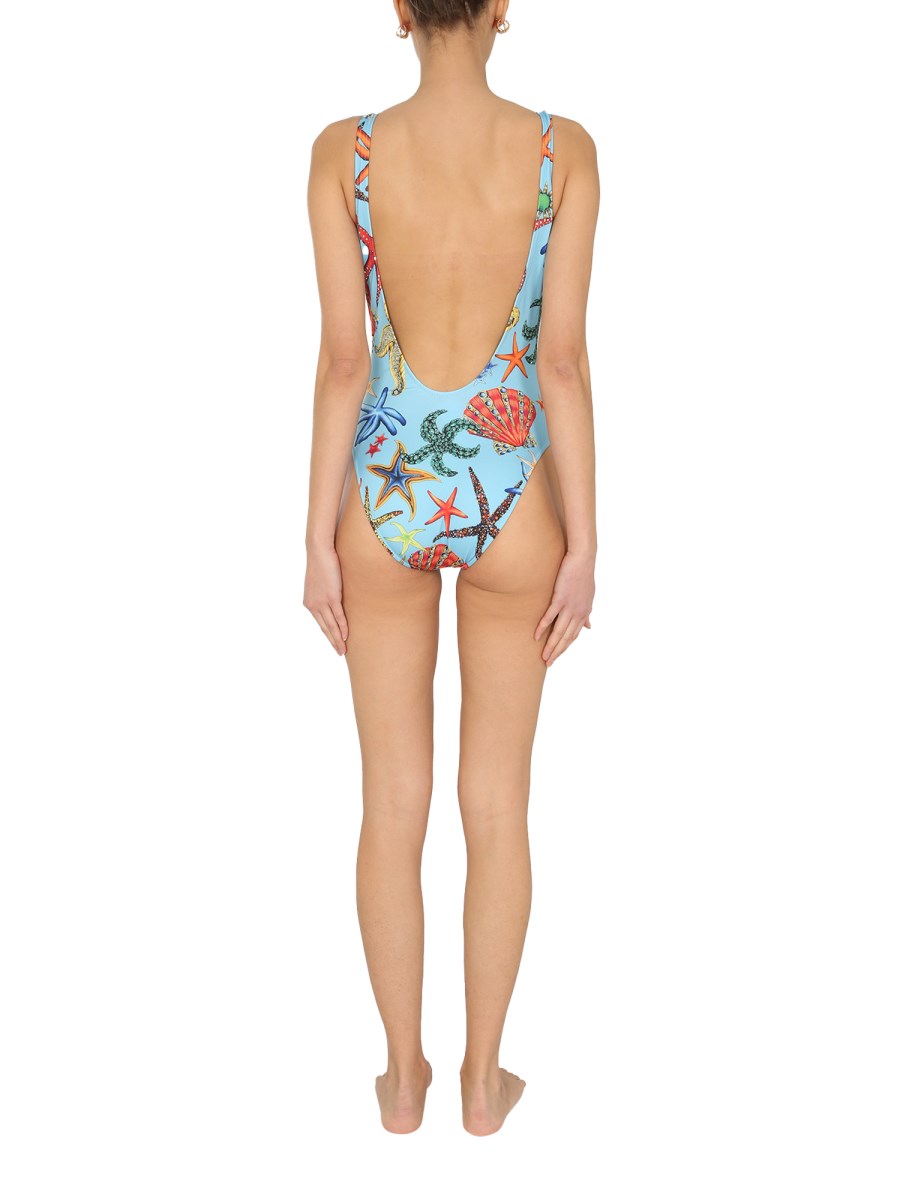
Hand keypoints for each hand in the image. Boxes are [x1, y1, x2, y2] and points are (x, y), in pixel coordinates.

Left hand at [303, 544, 348, 655]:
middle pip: (325, 628)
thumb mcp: (321, 581)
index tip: (333, 644)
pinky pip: (338, 616)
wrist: (319, 550)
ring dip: (338, 639)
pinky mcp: (331, 597)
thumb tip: (335, 597)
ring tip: (344, 649)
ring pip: (331, 625)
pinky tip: (346, 635)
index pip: (320, 623)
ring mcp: (322, 602)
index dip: (328, 634)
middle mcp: (313, 605)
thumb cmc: (321, 562)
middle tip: (340, 652)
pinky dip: (343, 627)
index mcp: (309, 602)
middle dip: (333, 642)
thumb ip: (325, 592)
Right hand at [534, 549, 594, 665]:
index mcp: (584, 613)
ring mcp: (569, 606)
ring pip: (559, 631)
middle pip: (566, 638)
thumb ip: (587, 613)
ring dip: (550, 645)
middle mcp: (578, 613)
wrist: (583, 558)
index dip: (565, 647)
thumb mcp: (588, 597)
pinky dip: (543, 627)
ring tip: (543, 656)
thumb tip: (589, 627)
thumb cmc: (583, 575)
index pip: (573, 635)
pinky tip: (536, 636)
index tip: (556, 656)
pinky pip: (550, 616)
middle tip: (548, 663)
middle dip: (557, 652)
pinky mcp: (561, 598)